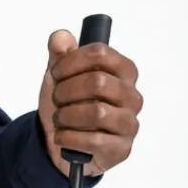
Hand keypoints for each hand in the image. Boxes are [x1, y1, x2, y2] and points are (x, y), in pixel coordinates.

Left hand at [39, 29, 141, 177]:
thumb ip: (60, 54)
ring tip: (59, 119)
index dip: (70, 61)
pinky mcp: (121, 149)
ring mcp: (129, 123)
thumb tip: (59, 38)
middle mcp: (132, 96)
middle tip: (56, 98)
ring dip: (67, 115)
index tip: (55, 73)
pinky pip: (94, 140)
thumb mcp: (60, 77)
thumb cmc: (70, 105)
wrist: (64, 143)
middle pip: (97, 82)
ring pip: (97, 112)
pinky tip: (61, 136)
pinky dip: (69, 137)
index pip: (100, 53)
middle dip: (66, 91)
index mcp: (123, 71)